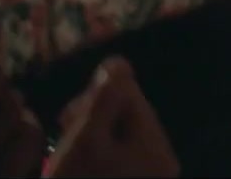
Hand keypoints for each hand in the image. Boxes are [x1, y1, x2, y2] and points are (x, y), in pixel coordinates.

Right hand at [48, 58, 179, 178]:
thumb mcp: (86, 140)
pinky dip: (99, 154)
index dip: (96, 97)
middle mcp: (164, 164)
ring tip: (70, 151)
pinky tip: (80, 163)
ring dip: (94, 135)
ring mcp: (152, 176)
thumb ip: (104, 99)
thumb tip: (118, 63)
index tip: (68, 117)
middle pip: (129, 116)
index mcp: (157, 150)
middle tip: (66, 130)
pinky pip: (121, 156)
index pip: (130, 96)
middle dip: (95, 116)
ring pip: (123, 136)